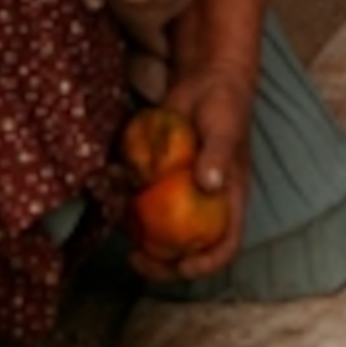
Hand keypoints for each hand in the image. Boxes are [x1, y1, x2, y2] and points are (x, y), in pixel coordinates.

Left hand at [133, 61, 255, 284]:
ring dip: (139, 238)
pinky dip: (126, 204)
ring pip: (161, 233)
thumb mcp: (225, 129)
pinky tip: (115, 189)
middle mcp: (206, 205)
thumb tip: (209, 184)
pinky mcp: (160, 179)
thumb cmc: (226, 105)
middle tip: (138, 260)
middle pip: (188, 250)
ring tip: (121, 230)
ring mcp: (181, 194)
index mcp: (230, 201)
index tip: (183, 267)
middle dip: (163, 265)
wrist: (206, 79)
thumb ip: (218, 155)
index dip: (208, 264)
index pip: (227, 245)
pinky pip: (143, 202)